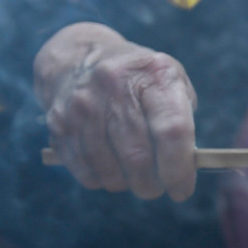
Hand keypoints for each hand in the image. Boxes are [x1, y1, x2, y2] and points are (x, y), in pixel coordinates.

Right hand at [36, 22, 199, 199]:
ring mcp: (83, 105)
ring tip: (135, 177)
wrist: (80, 58)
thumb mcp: (170, 81)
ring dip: (127, 184)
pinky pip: (86, 172)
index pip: (172, 130)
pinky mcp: (60, 124)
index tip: (182, 190)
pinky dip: (103, 180)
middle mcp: (114, 86)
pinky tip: (111, 169)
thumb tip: (187, 166)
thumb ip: (184, 119)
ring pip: (110, 171)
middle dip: (152, 185)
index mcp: (153, 74)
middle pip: (138, 157)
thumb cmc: (138, 79)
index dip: (179, 168)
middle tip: (158, 188)